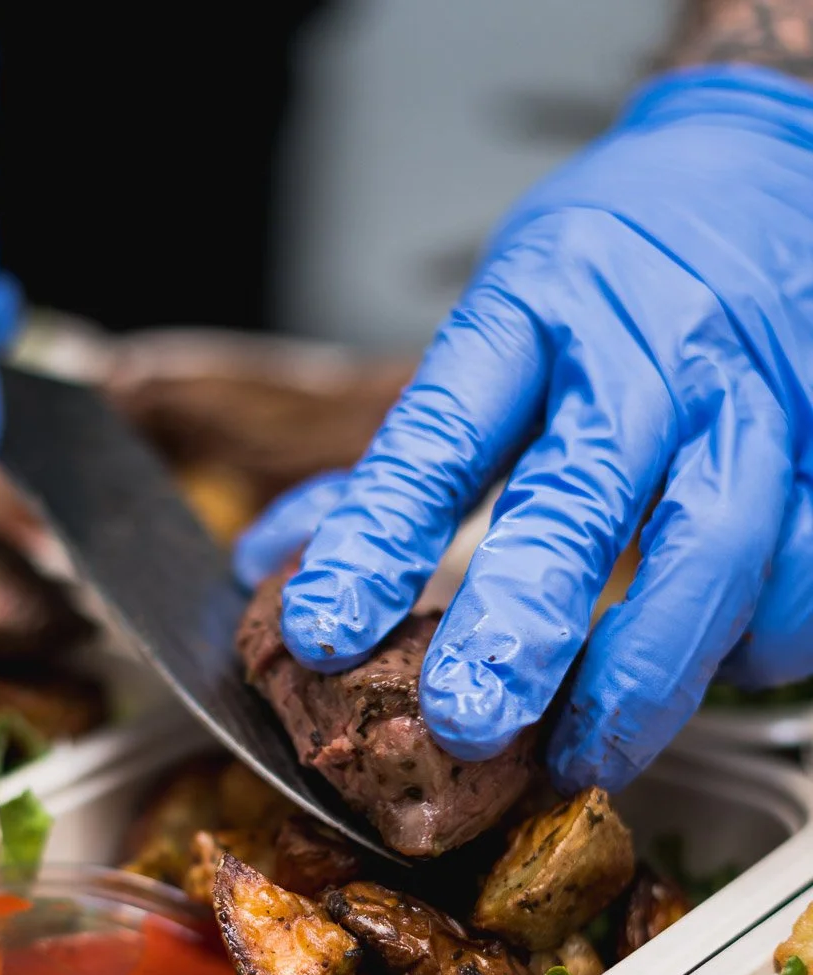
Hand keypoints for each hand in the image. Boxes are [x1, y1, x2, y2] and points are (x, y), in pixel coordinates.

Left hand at [235, 67, 812, 791]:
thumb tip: (271, 562)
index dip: (378, 538)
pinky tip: (712, 667)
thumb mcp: (493, 327)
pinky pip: (809, 569)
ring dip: (651, 670)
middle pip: (588, 495)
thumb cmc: (611, 269)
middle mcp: (649, 354)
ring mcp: (755, 401)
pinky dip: (761, 641)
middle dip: (527, 621)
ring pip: (720, 549)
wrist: (763, 167)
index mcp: (536, 311)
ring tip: (587, 751)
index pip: (443, 432)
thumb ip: (401, 459)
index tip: (323, 632)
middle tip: (469, 720)